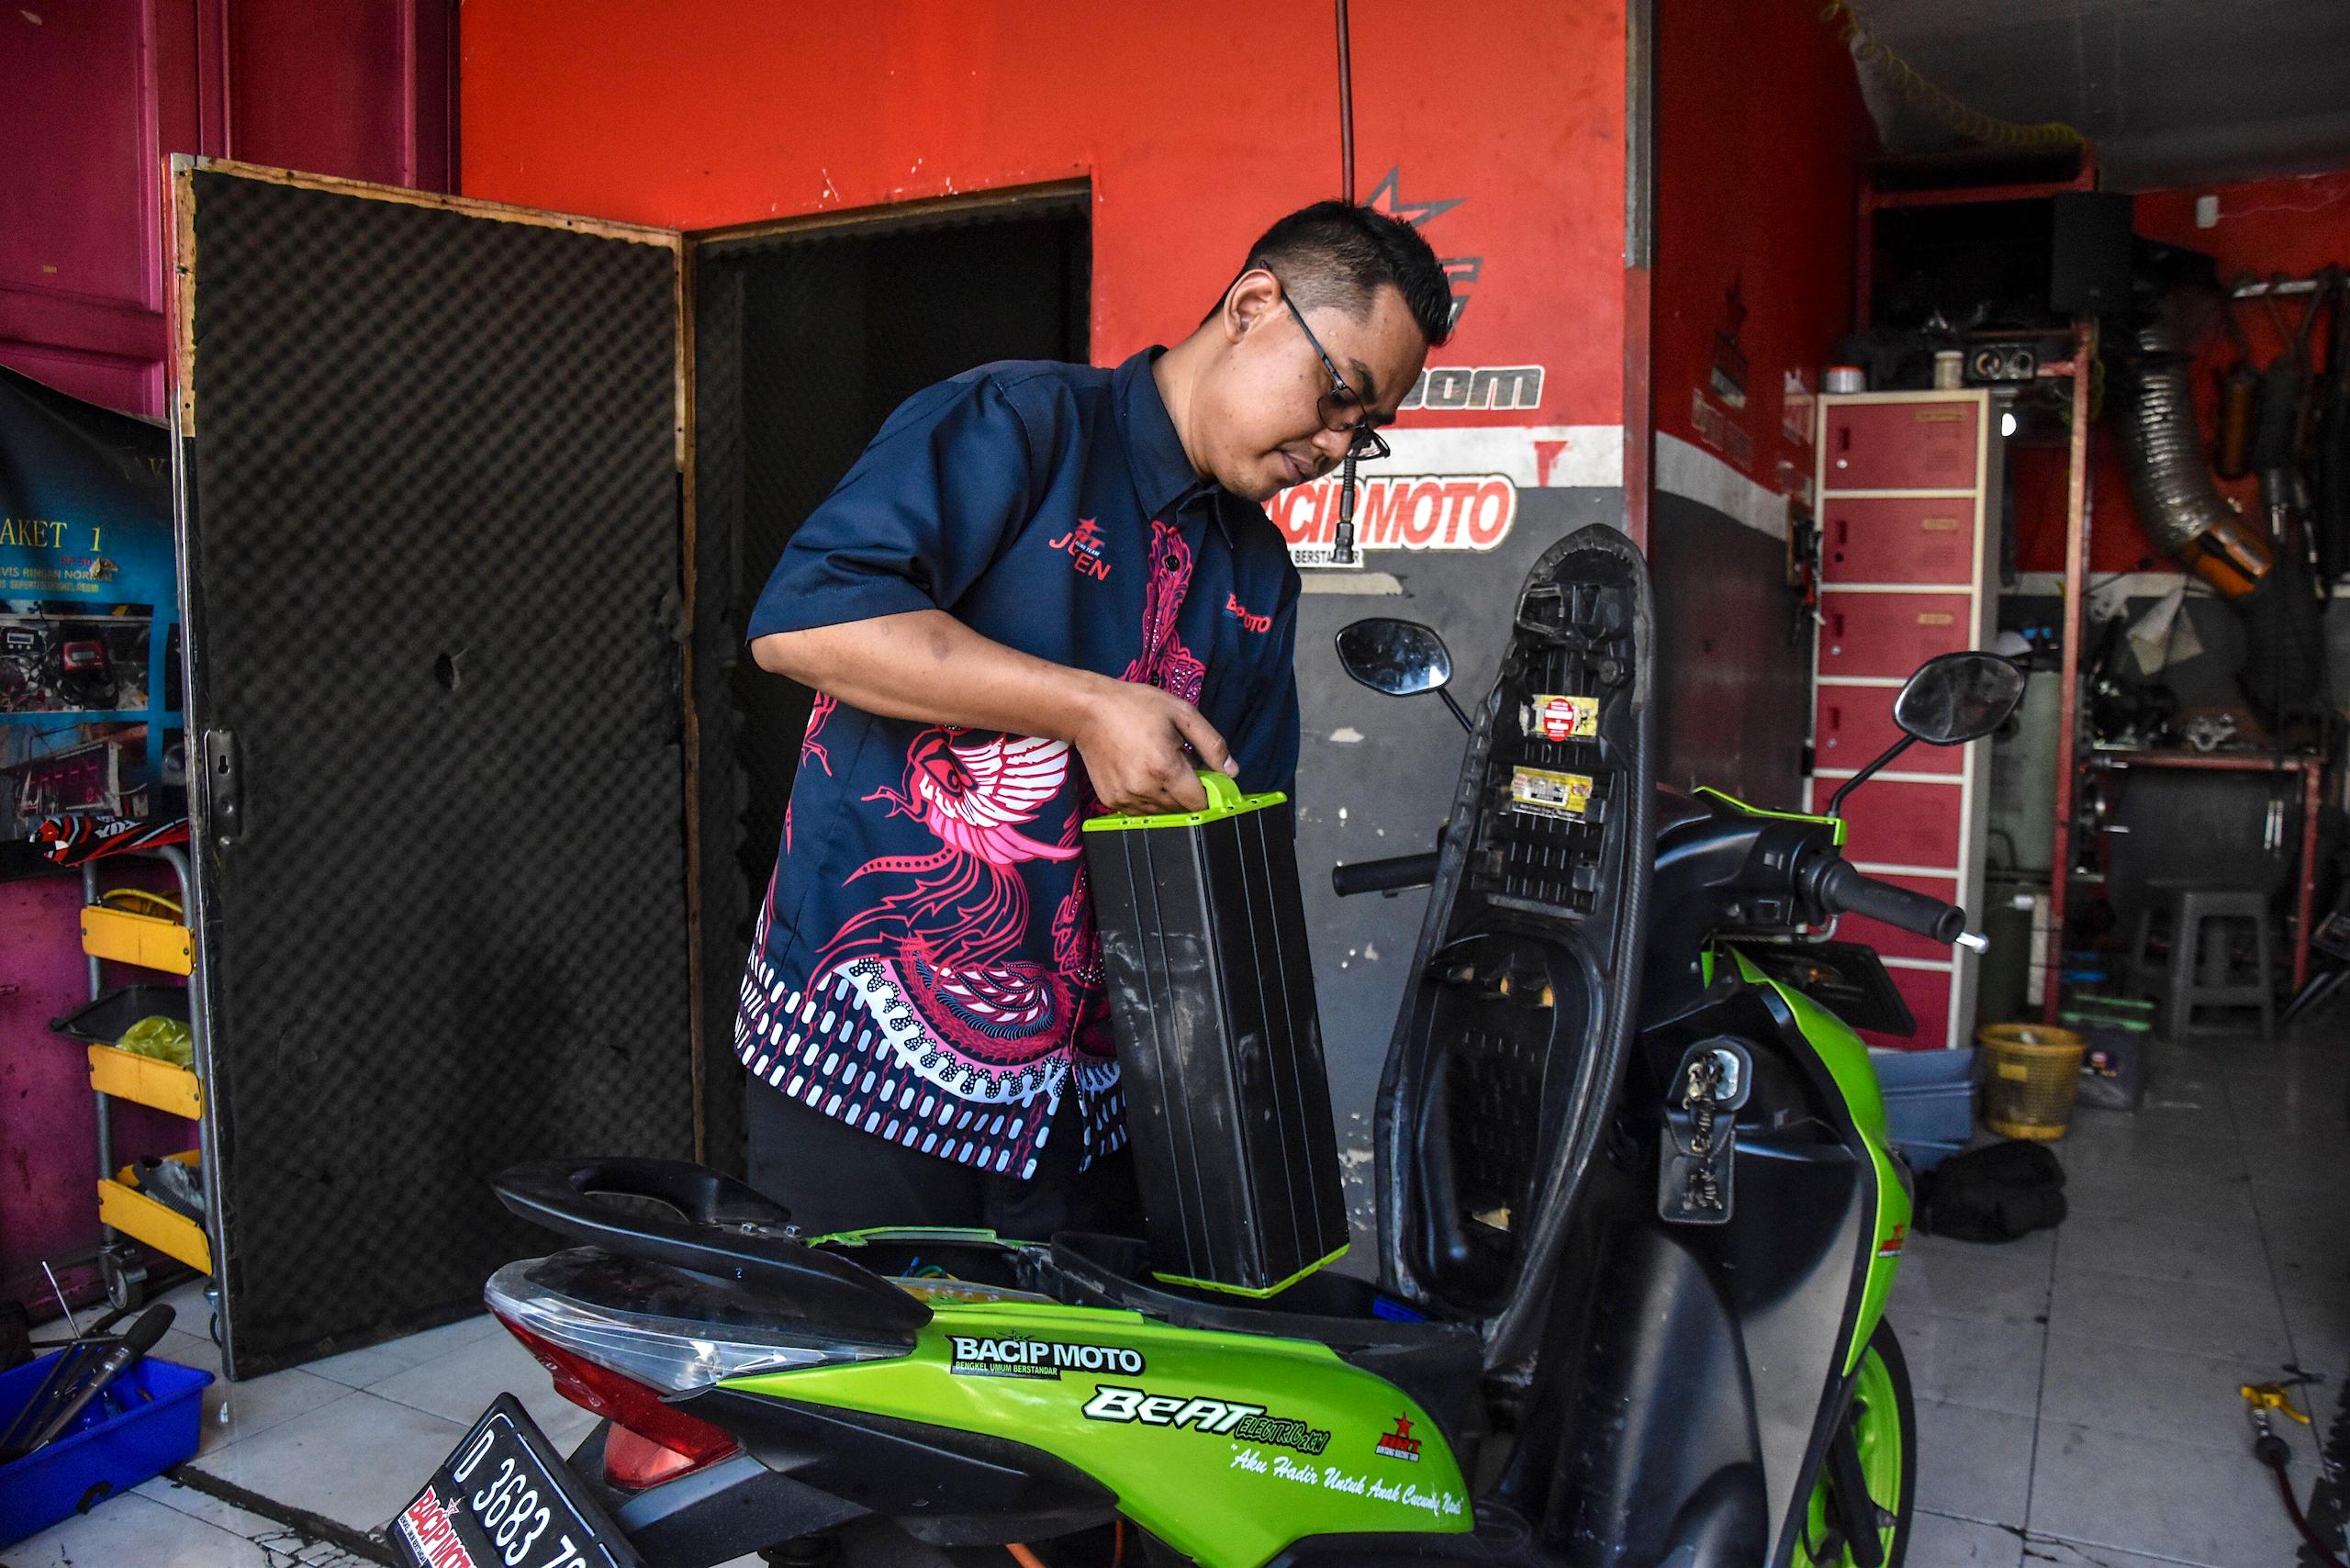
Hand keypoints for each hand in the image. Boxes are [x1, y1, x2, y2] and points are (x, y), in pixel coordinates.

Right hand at [1073, 679, 1236, 815]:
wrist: (1088, 711)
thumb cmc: (1135, 706)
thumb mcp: (1182, 713)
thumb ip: (1212, 744)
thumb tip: (1231, 771)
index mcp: (1165, 768)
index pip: (1199, 801)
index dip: (1207, 791)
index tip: (1205, 777)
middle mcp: (1145, 789)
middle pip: (1182, 808)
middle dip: (1187, 790)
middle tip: (1177, 763)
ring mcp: (1126, 798)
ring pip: (1162, 811)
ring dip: (1167, 795)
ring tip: (1157, 765)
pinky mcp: (1112, 801)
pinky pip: (1141, 810)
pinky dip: (1148, 797)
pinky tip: (1141, 773)